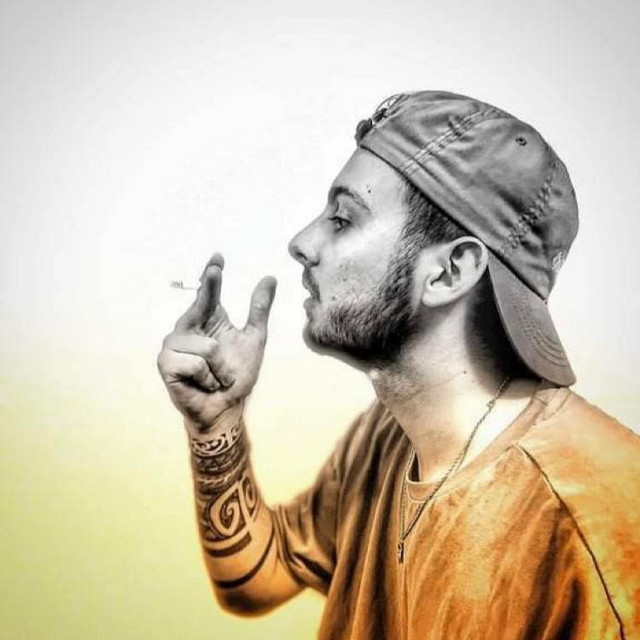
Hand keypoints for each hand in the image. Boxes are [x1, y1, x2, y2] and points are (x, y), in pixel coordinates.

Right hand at [157, 253, 276, 430]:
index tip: (218, 257)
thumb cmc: (236, 376)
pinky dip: (209, 377)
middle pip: (199, 305)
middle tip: (216, 269)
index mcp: (207, 320)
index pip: (207, 293)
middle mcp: (188, 328)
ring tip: (217, 376)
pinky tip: (205, 384)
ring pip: (206, 346)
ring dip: (221, 368)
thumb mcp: (254, 338)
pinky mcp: (166, 364)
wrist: (227, 408)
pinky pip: (195, 363)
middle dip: (208, 288)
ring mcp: (174, 345)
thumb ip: (258, 309)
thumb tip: (269, 277)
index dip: (211, 275)